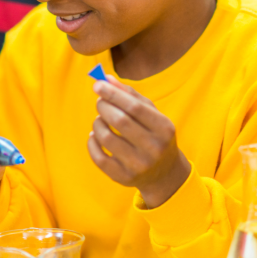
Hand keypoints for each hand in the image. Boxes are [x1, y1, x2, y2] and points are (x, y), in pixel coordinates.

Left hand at [88, 78, 190, 208]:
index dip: (113, 94)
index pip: (134, 107)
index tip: (98, 85)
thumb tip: (106, 79)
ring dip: (97, 123)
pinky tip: (95, 136)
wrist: (164, 172)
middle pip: (120, 121)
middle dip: (104, 107)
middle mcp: (154, 148)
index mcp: (164, 128)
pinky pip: (98, 158)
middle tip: (99, 102)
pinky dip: (92, 142)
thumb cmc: (155, 135)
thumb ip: (131, 95)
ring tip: (100, 120)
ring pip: (106, 138)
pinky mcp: (124, 178)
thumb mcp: (152, 114)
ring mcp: (139, 166)